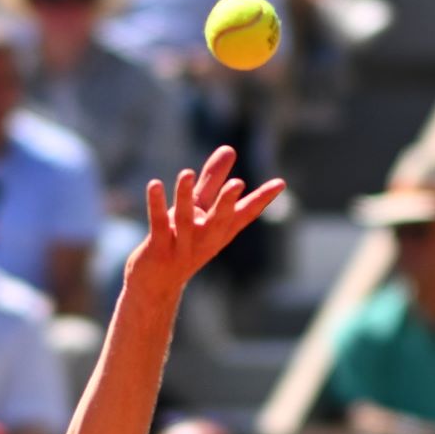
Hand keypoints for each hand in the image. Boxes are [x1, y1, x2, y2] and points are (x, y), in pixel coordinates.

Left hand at [122, 146, 283, 296]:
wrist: (156, 285)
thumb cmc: (182, 240)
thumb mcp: (198, 209)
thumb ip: (213, 180)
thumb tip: (230, 148)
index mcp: (220, 231)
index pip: (245, 215)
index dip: (261, 200)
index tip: (279, 183)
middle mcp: (205, 240)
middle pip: (219, 221)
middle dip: (227, 203)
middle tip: (237, 183)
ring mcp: (183, 247)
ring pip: (186, 221)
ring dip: (185, 197)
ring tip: (185, 173)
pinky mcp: (159, 249)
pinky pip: (159, 224)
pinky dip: (157, 205)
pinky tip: (155, 185)